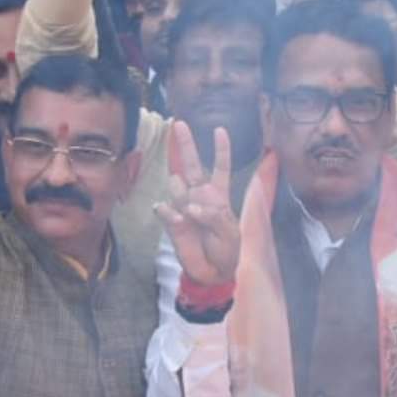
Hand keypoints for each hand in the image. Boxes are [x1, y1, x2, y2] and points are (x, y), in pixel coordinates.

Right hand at [158, 121, 240, 286]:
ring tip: (191, 215)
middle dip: (186, 144)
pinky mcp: (172, 221)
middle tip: (179, 124)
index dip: (220, 150)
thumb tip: (192, 208)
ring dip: (182, 193)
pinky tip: (179, 221)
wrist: (213, 272)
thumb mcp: (231, 233)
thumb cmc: (228, 250)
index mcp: (219, 196)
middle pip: (192, 165)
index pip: (220, 168)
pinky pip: (165, 209)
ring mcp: (183, 207)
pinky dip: (171, 213)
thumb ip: (215, 217)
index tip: (220, 129)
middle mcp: (200, 197)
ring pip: (176, 185)